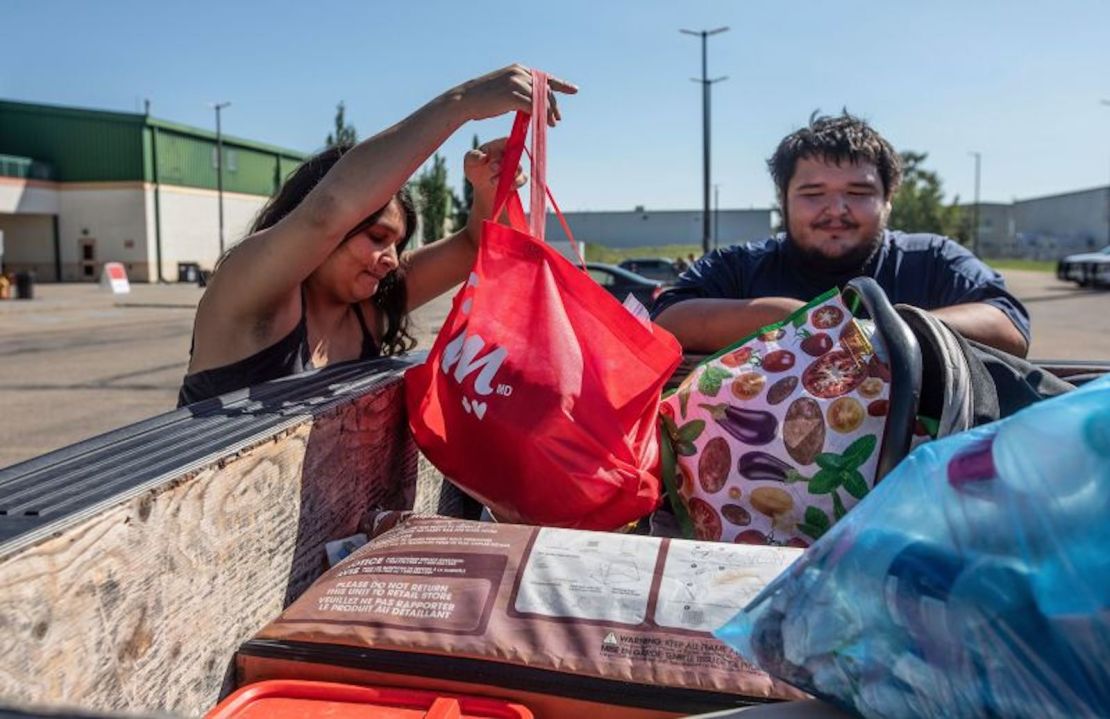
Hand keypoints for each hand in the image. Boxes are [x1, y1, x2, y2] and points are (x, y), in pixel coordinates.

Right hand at [452, 64, 576, 126]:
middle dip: (554, 105)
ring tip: (553, 124)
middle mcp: (519, 72)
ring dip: (549, 112)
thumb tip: (535, 106)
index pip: (545, 77)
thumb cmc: (484, 99)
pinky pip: (533, 106)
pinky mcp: (512, 94)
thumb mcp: (505, 90)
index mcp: (519, 69)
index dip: (562, 84)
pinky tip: (543, 123)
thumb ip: (521, 93)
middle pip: (546, 89)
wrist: (466, 100)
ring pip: (541, 98)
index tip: (574, 90)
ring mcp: (516, 82)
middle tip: (558, 119)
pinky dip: (540, 115)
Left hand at [464, 137, 524, 204]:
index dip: (508, 143)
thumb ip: (474, 157)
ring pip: (518, 168)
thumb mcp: (469, 161)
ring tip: (492, 181)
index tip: (501, 152)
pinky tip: (506, 187)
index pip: (507, 141)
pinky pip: (522, 179)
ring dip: (507, 175)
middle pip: (514, 154)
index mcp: (497, 146)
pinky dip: (515, 183)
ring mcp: (515, 166)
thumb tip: (484, 158)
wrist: (481, 186)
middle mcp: (509, 155)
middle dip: (504, 162)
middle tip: (492, 168)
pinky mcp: (518, 178)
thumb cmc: (475, 168)